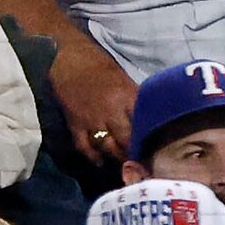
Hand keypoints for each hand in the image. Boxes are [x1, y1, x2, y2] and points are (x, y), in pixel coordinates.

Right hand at [51, 40, 138, 165]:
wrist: (68, 60)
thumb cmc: (99, 66)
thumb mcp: (124, 79)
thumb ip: (133, 99)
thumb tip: (147, 115)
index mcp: (127, 96)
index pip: (142, 123)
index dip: (150, 137)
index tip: (157, 148)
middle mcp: (111, 111)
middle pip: (126, 139)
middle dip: (135, 152)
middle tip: (142, 161)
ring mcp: (92, 120)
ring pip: (108, 146)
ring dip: (117, 157)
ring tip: (126, 164)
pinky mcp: (75, 125)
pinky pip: (85, 147)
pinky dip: (93, 156)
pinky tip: (100, 161)